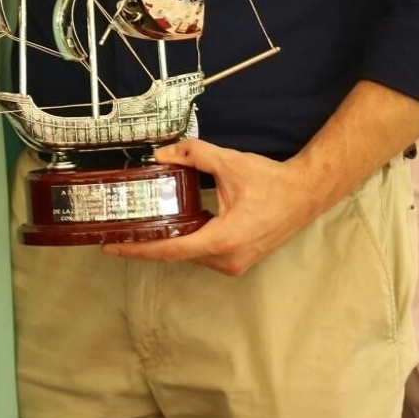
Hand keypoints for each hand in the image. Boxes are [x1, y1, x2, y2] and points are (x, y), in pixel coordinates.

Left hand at [103, 139, 319, 275]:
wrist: (306, 193)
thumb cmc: (271, 182)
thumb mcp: (227, 163)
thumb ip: (192, 155)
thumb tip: (161, 154)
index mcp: (223, 240)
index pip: (170, 250)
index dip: (138, 249)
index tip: (112, 246)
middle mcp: (228, 259)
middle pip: (177, 253)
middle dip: (148, 242)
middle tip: (120, 230)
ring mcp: (235, 263)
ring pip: (191, 254)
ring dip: (169, 241)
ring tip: (142, 227)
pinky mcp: (240, 260)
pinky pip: (204, 253)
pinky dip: (187, 240)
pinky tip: (174, 226)